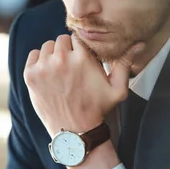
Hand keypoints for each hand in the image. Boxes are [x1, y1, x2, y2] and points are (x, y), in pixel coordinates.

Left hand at [23, 34, 143, 136]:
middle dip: (68, 50)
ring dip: (53, 55)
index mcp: (82, 59)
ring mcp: (43, 67)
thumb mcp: (117, 89)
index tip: (82, 60)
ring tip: (60, 72)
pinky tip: (48, 74)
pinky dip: (39, 61)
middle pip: (62, 40)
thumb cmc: (97, 109)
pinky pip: (33, 55)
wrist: (75, 131)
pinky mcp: (30, 75)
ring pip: (47, 46)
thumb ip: (125, 63)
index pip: (78, 37)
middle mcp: (61, 60)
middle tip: (71, 68)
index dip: (80, 48)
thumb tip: (139, 43)